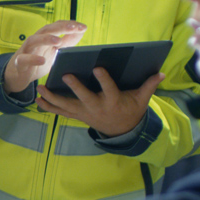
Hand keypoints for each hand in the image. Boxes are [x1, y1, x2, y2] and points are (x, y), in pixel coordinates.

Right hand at [3, 20, 86, 93]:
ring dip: (46, 39)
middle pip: (47, 29)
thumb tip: (81, 31)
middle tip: (73, 27)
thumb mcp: (54, 51)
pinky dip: (33, 59)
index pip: (57, 26)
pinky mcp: (20, 62)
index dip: (69, 25)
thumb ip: (67, 41)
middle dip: (60, 27)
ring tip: (58, 40)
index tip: (83, 27)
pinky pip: (24, 59)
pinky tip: (42, 60)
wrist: (18, 75)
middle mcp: (35, 40)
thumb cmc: (37, 60)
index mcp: (44, 37)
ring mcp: (26, 50)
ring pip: (34, 40)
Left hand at [36, 69, 164, 136]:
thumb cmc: (131, 111)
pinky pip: (61, 112)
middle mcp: (97, 108)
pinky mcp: (78, 116)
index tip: (97, 67)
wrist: (122, 132)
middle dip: (75, 88)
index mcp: (113, 101)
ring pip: (68, 107)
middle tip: (65, 75)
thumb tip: (161, 73)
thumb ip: (149, 86)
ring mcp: (86, 113)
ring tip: (41, 89)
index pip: (109, 89)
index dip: (103, 79)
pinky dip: (49, 107)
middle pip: (84, 99)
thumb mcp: (142, 100)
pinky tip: (38, 100)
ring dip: (53, 98)